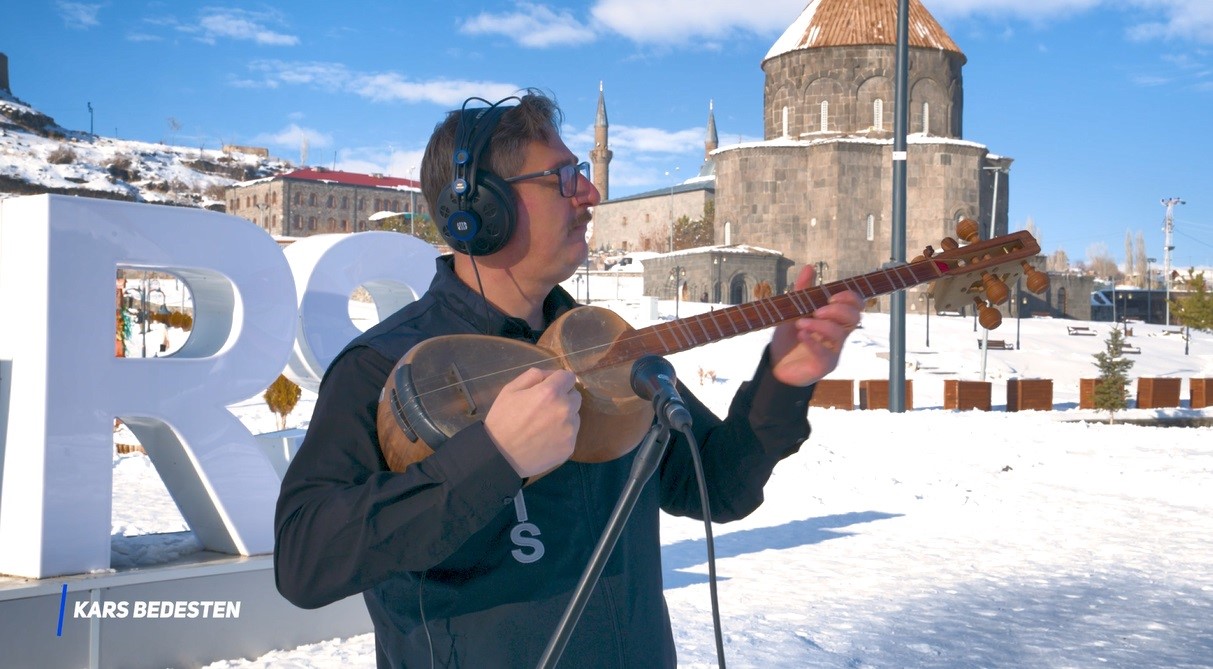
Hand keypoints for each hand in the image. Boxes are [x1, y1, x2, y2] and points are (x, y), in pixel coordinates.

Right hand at [483, 368, 580, 477]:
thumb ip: (534, 375)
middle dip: (563, 397)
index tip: (550, 387)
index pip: (569, 377)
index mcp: (550, 392)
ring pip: (575, 415)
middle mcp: (565, 409)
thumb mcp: (511, 389)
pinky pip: (571, 434)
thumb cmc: (502, 420)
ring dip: (564, 416)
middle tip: (544, 408)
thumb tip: (552, 375)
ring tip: (543, 425)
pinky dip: (562, 434)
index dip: (558, 380)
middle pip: (575, 396)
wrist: (500, 456)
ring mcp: (570, 430)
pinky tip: (545, 439)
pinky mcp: (570, 447)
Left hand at [769, 264, 862, 386]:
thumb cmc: (790, 338)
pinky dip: (813, 341)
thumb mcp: (793, 311)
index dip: (850, 298)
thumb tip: (809, 267)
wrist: (776, 365)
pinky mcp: (823, 365)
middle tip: (818, 310)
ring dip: (820, 325)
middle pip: (854, 318)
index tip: (832, 296)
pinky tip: (801, 335)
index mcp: (835, 319)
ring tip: (800, 323)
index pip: (856, 305)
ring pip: (839, 334)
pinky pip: (825, 353)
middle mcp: (838, 334)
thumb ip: (802, 290)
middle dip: (838, 310)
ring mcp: (833, 350)